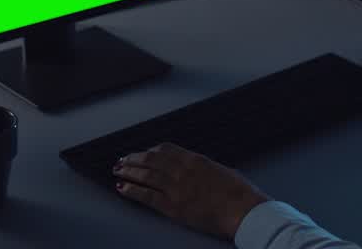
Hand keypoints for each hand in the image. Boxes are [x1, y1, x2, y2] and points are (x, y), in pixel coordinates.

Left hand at [113, 143, 270, 239]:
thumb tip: (196, 169)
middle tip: (122, 160)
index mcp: (194, 160)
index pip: (165, 150)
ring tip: (117, 170)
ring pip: (145, 175)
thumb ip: (203, 168)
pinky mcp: (173, 206)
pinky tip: (122, 187)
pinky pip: (147, 196)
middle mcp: (181, 170)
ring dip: (129, 172)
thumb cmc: (240, 193)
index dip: (150, 151)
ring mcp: (176, 188)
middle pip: (150, 160)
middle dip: (134, 159)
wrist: (244, 210)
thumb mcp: (221, 170)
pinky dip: (133, 190)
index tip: (143, 153)